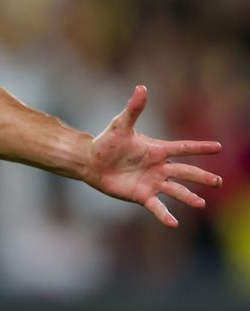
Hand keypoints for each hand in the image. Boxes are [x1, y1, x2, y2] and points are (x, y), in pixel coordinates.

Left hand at [87, 85, 221, 226]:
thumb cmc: (107, 142)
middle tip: (218, 181)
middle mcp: (159, 167)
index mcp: (157, 150)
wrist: (91, 162)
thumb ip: (134, 109)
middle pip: (185, 171)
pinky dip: (165, 215)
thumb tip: (141, 87)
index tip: (218, 147)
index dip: (199, 147)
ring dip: (188, 196)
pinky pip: (157, 206)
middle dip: (201, 176)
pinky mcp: (142, 195)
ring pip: (175, 190)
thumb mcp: (120, 125)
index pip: (182, 148)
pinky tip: (174, 223)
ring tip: (200, 203)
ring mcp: (152, 182)